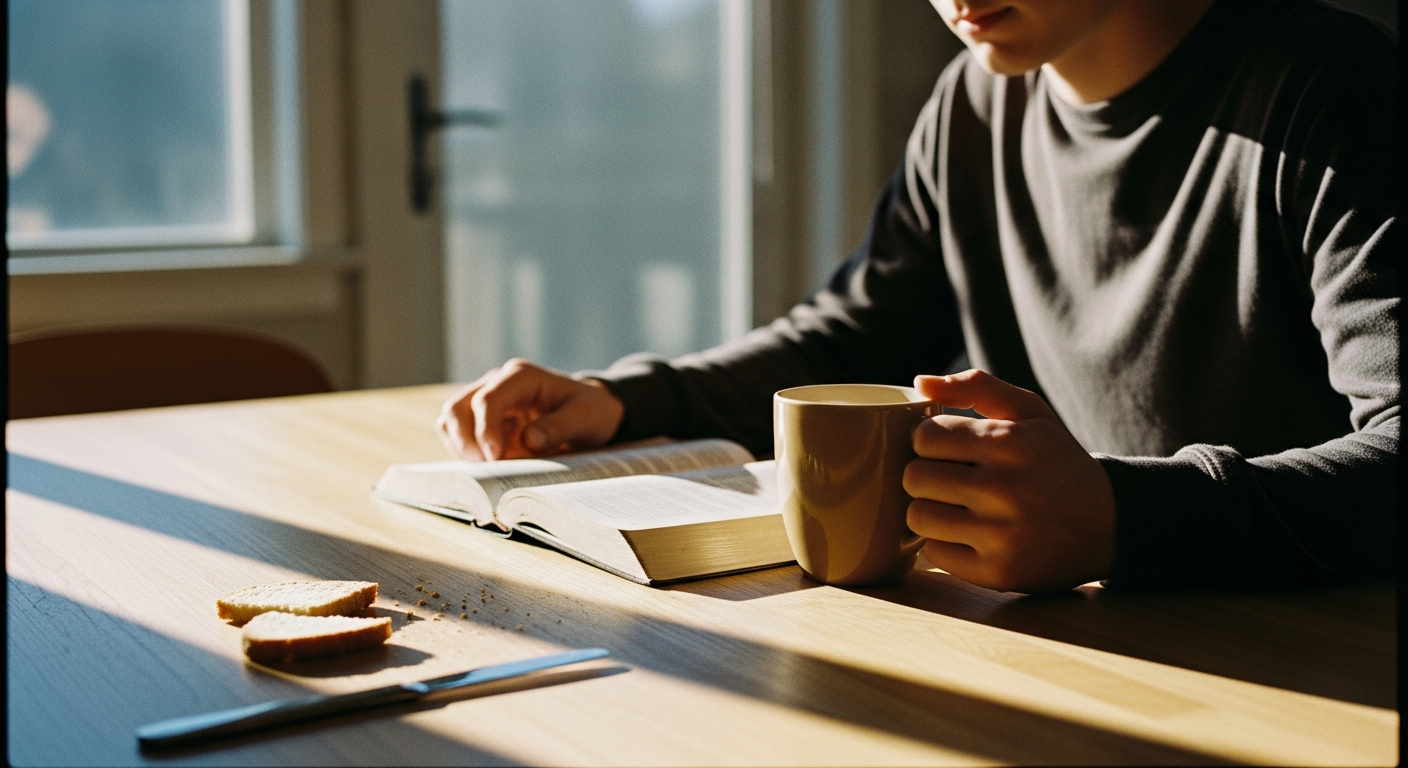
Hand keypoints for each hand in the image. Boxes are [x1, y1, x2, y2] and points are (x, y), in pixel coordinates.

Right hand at [436, 358, 625, 460]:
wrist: (591, 412)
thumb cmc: (590, 411)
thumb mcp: (585, 419)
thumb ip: (559, 427)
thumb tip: (529, 441)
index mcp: (521, 376)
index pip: (487, 400)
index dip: (485, 431)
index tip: (495, 459)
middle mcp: (497, 383)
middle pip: (457, 408)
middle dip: (466, 442)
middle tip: (488, 469)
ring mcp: (487, 400)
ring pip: (450, 420)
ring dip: (461, 448)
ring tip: (488, 468)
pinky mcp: (483, 420)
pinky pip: (458, 434)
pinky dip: (465, 452)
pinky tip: (489, 465)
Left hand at [903, 369, 1115, 592]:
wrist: (1110, 523)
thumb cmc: (1057, 461)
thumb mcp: (1030, 412)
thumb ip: (976, 386)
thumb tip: (920, 383)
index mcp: (1010, 442)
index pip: (924, 437)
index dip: (929, 441)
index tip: (947, 449)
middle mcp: (1005, 488)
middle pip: (913, 477)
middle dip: (926, 475)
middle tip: (949, 479)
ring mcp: (1002, 535)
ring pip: (917, 517)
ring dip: (929, 510)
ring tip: (955, 506)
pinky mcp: (999, 573)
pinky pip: (934, 553)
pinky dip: (944, 543)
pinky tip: (968, 534)